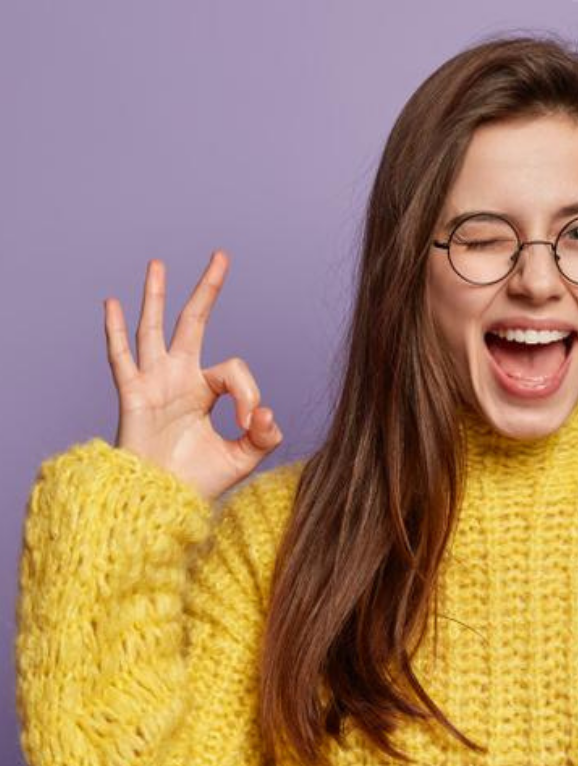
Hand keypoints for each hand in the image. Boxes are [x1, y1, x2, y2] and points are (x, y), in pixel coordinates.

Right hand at [104, 249, 283, 501]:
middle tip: (221, 255)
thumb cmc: (198, 481)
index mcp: (205, 391)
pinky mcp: (133, 395)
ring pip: (155, 329)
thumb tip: (268, 414)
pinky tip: (112, 303)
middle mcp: (179, 379)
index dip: (249, 392)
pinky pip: (121, 358)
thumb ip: (263, 437)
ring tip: (159, 264)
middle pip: (194, 322)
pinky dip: (116, 331)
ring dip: (157, 296)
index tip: (252, 423)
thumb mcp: (242, 459)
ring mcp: (154, 383)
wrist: (162, 502)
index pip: (233, 371)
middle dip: (207, 289)